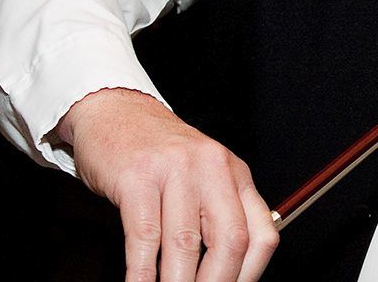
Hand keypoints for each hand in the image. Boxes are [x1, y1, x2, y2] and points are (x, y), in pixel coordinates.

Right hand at [57, 88, 278, 280]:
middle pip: (229, 241)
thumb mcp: (204, 178)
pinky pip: (144, 237)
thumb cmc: (160, 155)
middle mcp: (211, 168)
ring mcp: (175, 170)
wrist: (117, 112)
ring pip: (185, 244)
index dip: (250, 275)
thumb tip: (230, 272)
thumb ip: (220, 216)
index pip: (261, 234)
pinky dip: (141, 274)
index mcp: (235, 174)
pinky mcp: (137, 177)